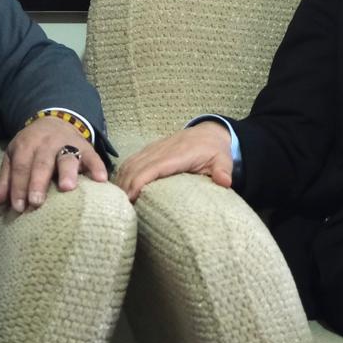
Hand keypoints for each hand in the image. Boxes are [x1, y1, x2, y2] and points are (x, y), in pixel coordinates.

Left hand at [0, 115, 108, 213]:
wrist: (55, 121)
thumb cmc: (32, 147)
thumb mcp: (14, 156)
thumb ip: (6, 179)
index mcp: (27, 144)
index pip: (21, 166)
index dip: (19, 186)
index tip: (19, 207)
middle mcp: (47, 143)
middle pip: (42, 162)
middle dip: (38, 182)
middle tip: (36, 202)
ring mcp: (68, 143)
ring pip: (67, 157)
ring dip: (67, 172)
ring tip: (67, 188)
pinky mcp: (87, 147)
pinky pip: (94, 156)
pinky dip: (98, 167)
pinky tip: (101, 180)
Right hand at [113, 121, 234, 202]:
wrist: (210, 132)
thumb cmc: (215, 150)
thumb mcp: (223, 160)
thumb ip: (223, 171)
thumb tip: (224, 183)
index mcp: (177, 154)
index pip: (151, 168)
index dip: (138, 184)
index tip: (129, 200)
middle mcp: (162, 150)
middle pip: (136, 168)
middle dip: (125, 187)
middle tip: (120, 209)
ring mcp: (154, 148)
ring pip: (130, 163)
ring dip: (121, 181)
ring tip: (117, 202)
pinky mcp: (150, 149)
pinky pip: (131, 160)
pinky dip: (123, 174)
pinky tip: (120, 188)